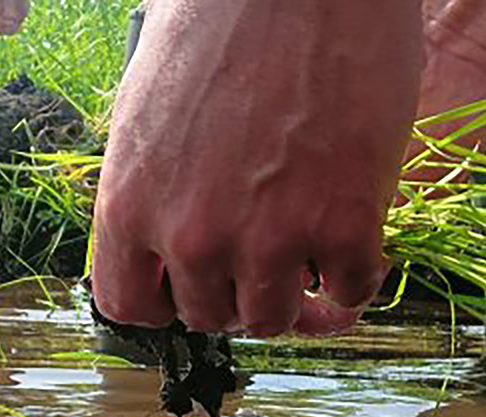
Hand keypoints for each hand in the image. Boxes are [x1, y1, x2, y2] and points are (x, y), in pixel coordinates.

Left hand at [91, 0, 423, 335]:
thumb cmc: (222, 18)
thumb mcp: (148, 109)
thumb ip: (153, 186)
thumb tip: (166, 238)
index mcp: (130, 204)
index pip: (129, 306)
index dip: (164, 303)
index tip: (188, 290)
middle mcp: (191, 236)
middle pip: (209, 317)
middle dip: (233, 294)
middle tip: (261, 262)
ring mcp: (269, 238)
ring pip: (275, 317)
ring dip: (293, 296)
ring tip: (309, 259)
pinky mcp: (346, 226)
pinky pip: (350, 291)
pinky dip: (355, 278)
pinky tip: (356, 245)